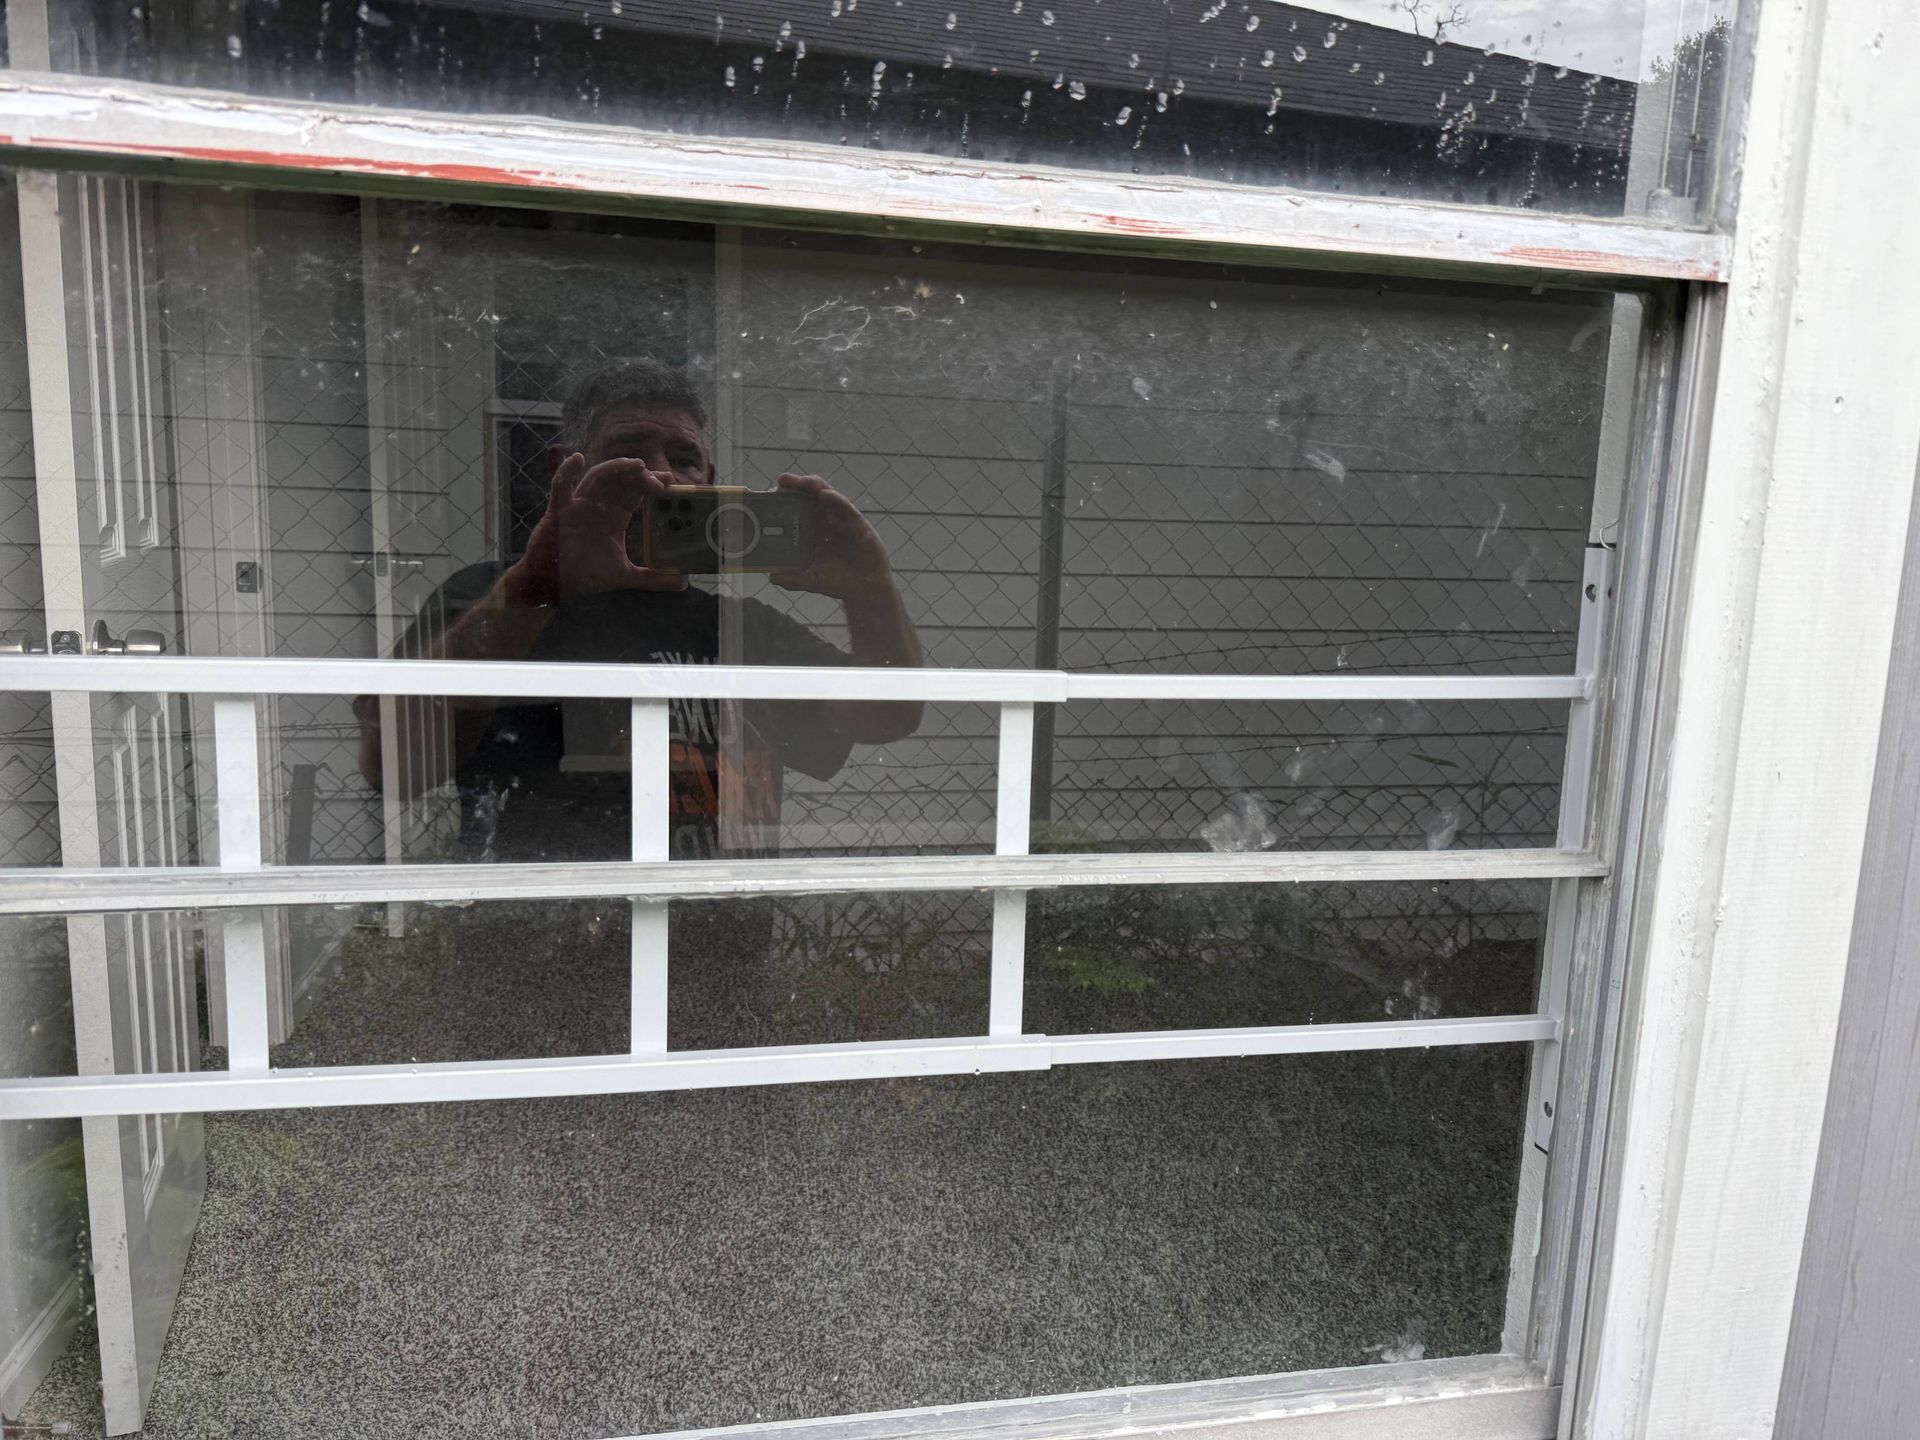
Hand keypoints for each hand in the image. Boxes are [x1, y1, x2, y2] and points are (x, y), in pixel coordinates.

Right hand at [502, 453, 686, 605]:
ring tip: (637, 466)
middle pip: (621, 480)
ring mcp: (578, 506)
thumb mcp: (623, 576)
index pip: (636, 492)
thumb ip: (652, 578)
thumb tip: (682, 582)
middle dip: (641, 475)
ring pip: (597, 478)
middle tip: (661, 479)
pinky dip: (566, 471)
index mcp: (614, 516)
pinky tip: (578, 459)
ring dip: (616, 469)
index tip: (670, 482)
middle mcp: (598, 506)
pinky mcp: (558, 511)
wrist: (553, 584)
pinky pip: (560, 487)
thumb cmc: (583, 574)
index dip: (652, 483)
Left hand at [768, 472, 895, 601]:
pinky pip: (845, 507)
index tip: (771, 490)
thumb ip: (794, 580)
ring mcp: (840, 520)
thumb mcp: (812, 581)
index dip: (785, 498)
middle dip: (797, 485)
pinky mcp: (857, 523)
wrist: (865, 590)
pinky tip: (825, 494)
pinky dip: (835, 499)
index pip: (795, 508)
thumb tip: (773, 577)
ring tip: (803, 482)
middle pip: (809, 496)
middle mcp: (824, 521)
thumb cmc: (837, 582)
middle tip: (783, 480)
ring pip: (827, 495)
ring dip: (814, 486)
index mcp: (810, 531)